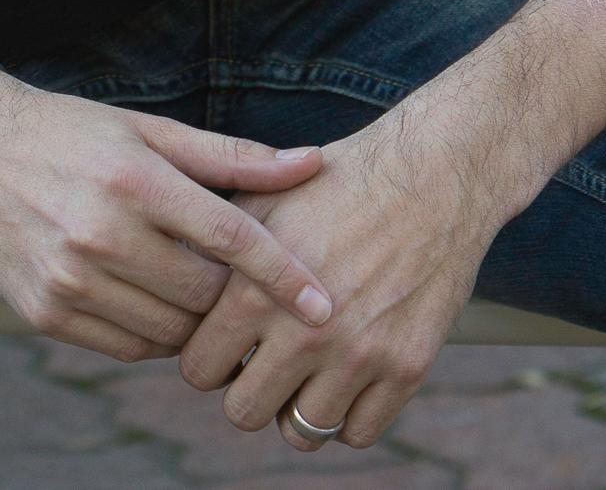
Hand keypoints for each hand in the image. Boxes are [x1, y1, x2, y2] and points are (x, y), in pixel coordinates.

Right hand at [0, 70, 337, 362]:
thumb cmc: (71, 133)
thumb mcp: (148, 130)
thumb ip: (232, 157)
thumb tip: (311, 163)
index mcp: (135, 181)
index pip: (229, 237)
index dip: (284, 275)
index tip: (327, 306)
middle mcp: (101, 234)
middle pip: (203, 295)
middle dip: (231, 294)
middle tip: (235, 276)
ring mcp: (69, 280)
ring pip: (169, 332)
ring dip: (193, 319)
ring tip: (190, 283)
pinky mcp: (44, 314)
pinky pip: (127, 348)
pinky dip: (153, 333)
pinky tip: (149, 297)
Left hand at [175, 92, 512, 450]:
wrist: (431, 174)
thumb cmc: (338, 182)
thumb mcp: (263, 199)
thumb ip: (216, 250)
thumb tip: (174, 284)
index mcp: (256, 290)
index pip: (199, 369)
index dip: (209, 355)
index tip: (229, 341)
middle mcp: (303, 331)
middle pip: (244, 412)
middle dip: (248, 386)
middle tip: (266, 358)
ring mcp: (358, 355)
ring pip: (301, 431)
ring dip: (298, 404)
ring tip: (307, 368)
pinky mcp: (406, 368)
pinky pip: (358, 432)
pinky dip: (349, 413)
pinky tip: (347, 373)